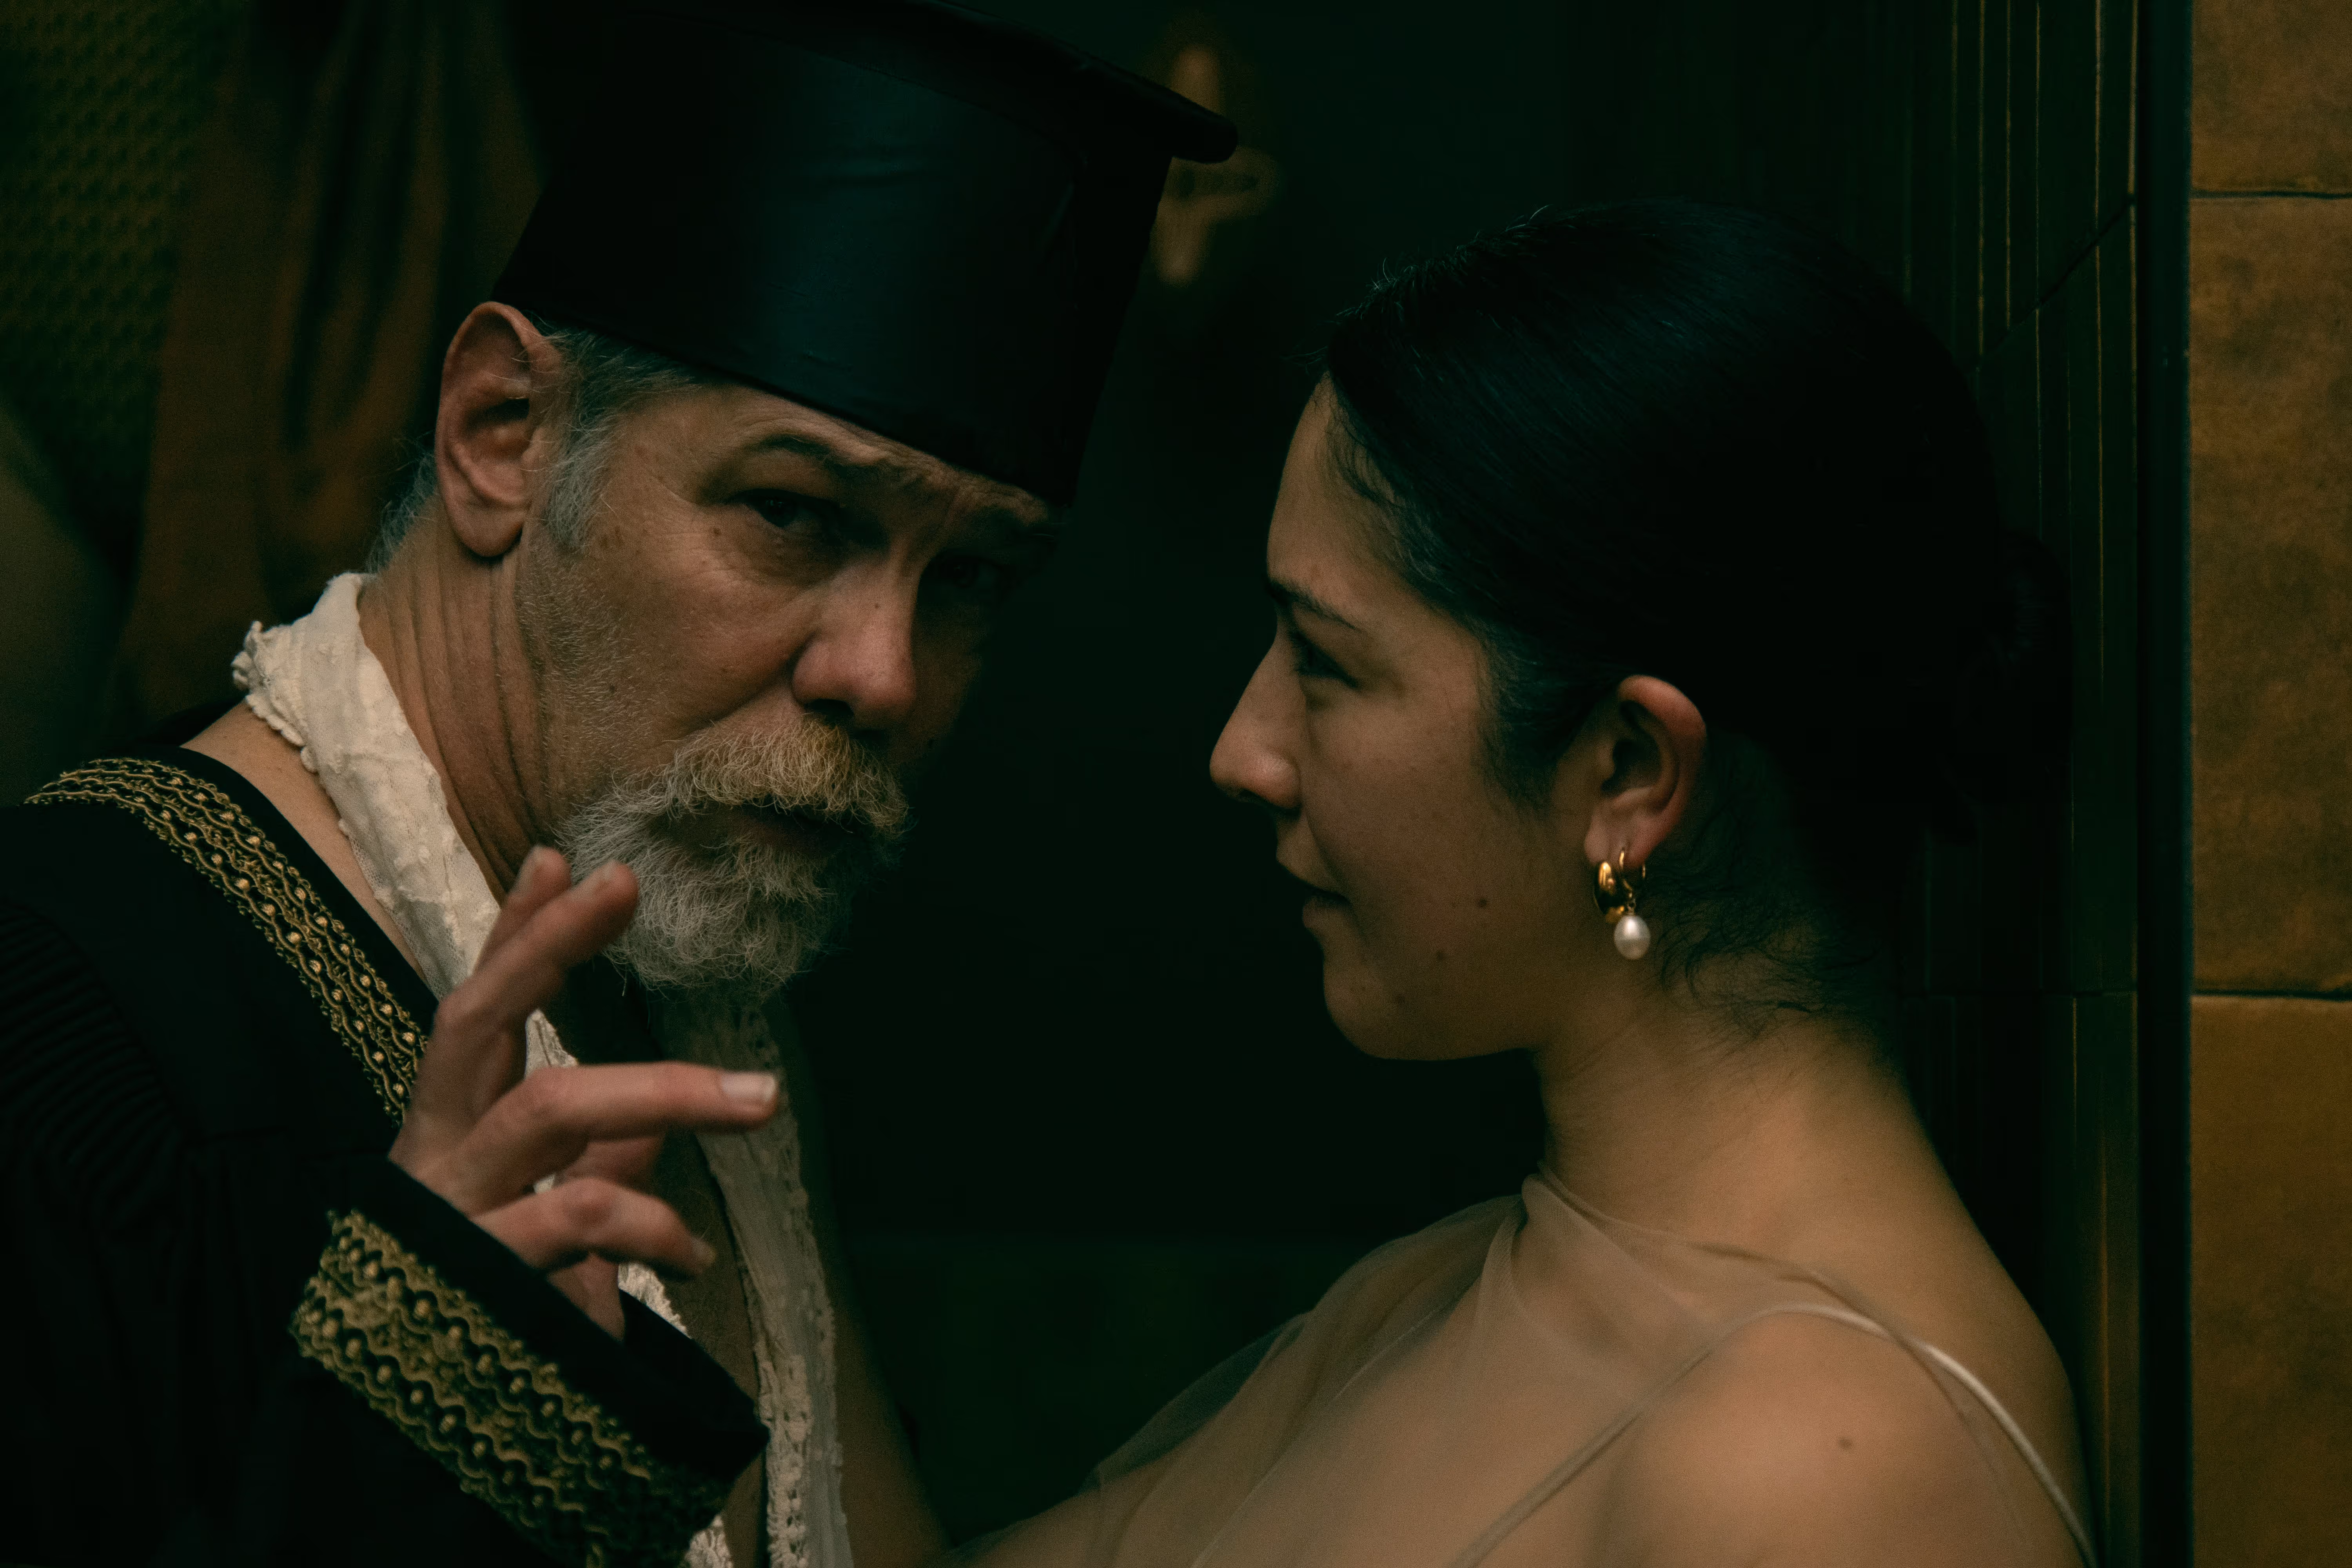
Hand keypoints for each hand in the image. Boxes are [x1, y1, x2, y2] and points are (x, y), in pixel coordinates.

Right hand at [388, 847, 776, 1335]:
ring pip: (551, 1109)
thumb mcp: (548, 1215)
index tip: (559, 855)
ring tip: (759, 1097)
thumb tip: (659, 1117)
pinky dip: (656, 1229)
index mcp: (448, 1126)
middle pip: (475, 1019)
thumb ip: (598, 1159)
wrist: (416, 1435)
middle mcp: (436, 1151)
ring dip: (663, 1091)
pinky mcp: (479, 1274)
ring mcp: (451, 1209)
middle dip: (547, 945)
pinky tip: (694, 1258)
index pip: (475, 1006)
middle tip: (624, 882)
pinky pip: (582, 1217)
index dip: (514, 932)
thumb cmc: (496, 1301)